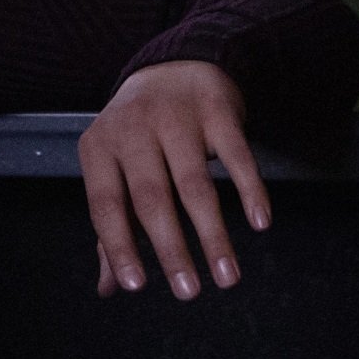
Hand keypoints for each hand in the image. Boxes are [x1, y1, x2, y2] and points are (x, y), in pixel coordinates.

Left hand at [77, 60, 269, 300]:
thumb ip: (113, 226)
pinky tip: (259, 223)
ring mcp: (176, 117)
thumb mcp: (114, 168)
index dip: (118, 246)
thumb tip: (109, 286)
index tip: (135, 286)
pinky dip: (250, 190)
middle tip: (188, 293)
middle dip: (171, 249)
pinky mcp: (217, 110)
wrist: (174, 65)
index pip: (105, 204)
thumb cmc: (139, 134)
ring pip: (195, 184)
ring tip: (227, 277)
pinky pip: (236, 155)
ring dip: (213, 235)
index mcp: (99, 147)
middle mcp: (133, 129)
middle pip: (152, 198)